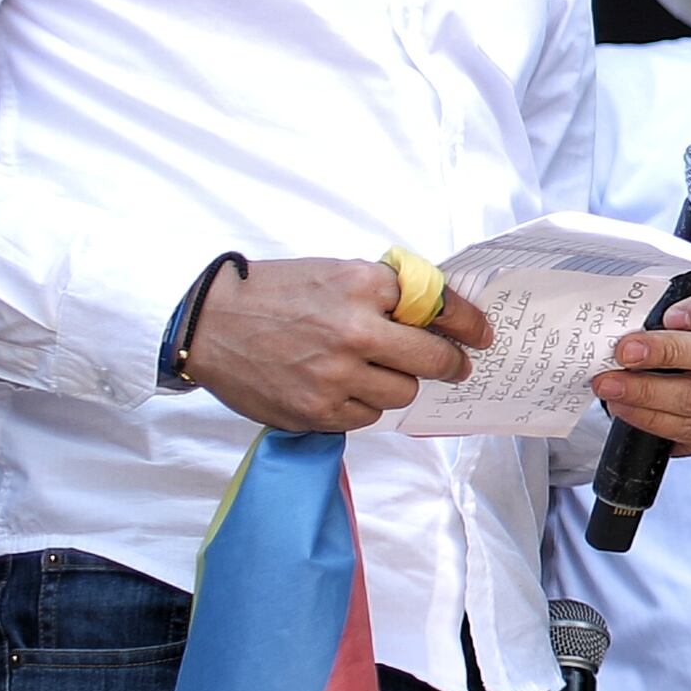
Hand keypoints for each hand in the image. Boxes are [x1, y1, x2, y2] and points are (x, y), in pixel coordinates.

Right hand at [182, 258, 485, 434]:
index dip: (469, 325)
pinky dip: (362, 405)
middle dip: (450, 364)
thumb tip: (435, 315)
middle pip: (432, 360)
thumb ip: (384, 293)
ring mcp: (336, 377)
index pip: (440, 308)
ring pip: (401, 394)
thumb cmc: (274, 293)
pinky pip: (366, 417)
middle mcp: (355, 332)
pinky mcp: (316, 412)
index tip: (481, 336)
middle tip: (454, 366)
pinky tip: (342, 388)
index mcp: (363, 287)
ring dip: (397, 384)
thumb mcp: (335, 272)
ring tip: (374, 372)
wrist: (209, 324)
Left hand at [590, 280, 690, 456]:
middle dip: (665, 354)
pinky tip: (624, 407)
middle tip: (625, 353)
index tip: (669, 317)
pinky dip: (649, 419)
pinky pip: (689, 429)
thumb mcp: (663, 307)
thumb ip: (651, 307)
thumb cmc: (666, 331)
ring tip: (611, 385)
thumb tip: (617, 319)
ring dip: (647, 393)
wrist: (668, 367)